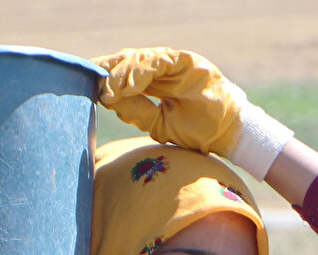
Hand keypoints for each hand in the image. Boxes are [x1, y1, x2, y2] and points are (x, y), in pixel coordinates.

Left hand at [93, 47, 293, 179]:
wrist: (227, 133)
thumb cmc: (198, 131)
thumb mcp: (160, 124)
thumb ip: (137, 111)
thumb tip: (108, 100)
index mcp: (156, 83)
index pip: (125, 75)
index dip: (107, 78)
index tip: (90, 86)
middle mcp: (163, 69)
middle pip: (128, 62)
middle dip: (109, 71)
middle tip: (93, 82)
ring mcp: (175, 63)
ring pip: (140, 59)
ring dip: (122, 74)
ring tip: (110, 89)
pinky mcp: (187, 60)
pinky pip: (158, 60)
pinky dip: (141, 71)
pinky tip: (129, 84)